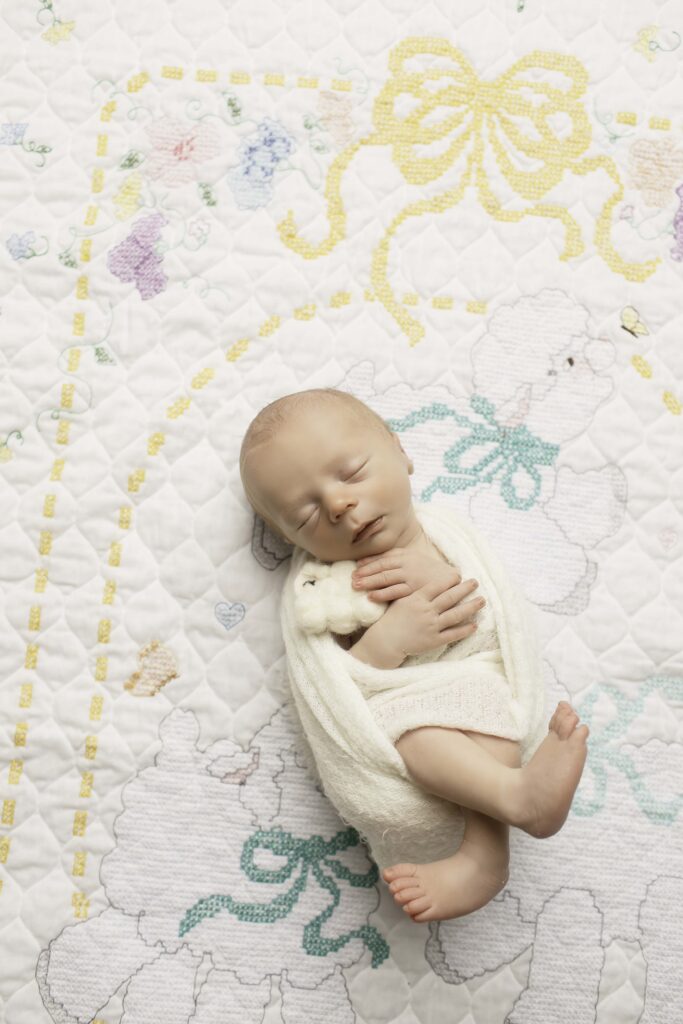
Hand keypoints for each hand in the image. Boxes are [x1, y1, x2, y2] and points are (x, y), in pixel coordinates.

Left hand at [352, 546, 470, 602]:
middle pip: (381, 567)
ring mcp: (411, 577)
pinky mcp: (415, 590)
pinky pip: (396, 592)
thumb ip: (395, 558)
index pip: (382, 558)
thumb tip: (370, 561)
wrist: (451, 579)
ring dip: (369, 582)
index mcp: (406, 555)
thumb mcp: (413, 558)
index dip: (367, 563)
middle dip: (365, 573)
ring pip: (386, 578)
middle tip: (351, 579)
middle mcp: (407, 564)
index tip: (355, 568)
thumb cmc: (428, 570)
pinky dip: (382, 594)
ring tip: (356, 586)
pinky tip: (371, 597)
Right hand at [375, 577, 485, 657]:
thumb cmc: (392, 619)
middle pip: (449, 598)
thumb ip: (416, 592)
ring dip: (470, 607)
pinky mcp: (433, 640)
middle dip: (464, 589)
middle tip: (476, 582)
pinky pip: (452, 634)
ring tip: (482, 601)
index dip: (450, 580)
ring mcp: (431, 626)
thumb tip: (430, 582)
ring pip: (455, 615)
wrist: (385, 641)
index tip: (460, 575)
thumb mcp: (401, 600)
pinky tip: (474, 625)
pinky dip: (464, 630)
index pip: (437, 586)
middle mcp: (426, 611)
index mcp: (417, 599)